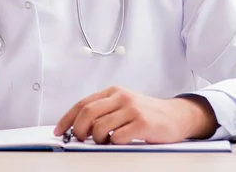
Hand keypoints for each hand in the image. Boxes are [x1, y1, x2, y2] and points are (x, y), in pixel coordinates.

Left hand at [53, 86, 217, 144]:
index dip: (67, 118)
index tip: (59, 131)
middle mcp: (121, 97)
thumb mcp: (123, 105)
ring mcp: (132, 109)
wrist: (176, 116)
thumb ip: (104, 111)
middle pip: (87, 113)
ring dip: (97, 140)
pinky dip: (114, 144)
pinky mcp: (142, 123)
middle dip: (78, 130)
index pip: (83, 103)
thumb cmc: (147, 113)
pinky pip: (118, 137)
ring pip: (100, 127)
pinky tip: (119, 142)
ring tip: (105, 142)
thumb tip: (78, 126)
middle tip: (79, 139)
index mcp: (113, 92)